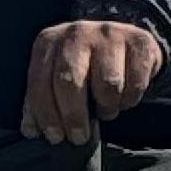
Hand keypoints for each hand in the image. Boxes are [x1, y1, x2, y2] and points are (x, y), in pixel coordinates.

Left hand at [21, 19, 165, 143]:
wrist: (122, 41)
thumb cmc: (83, 67)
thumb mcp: (56, 78)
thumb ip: (42, 101)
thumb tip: (31, 131)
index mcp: (49, 42)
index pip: (41, 83)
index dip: (46, 114)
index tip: (55, 137)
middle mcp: (77, 33)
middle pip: (70, 82)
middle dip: (73, 116)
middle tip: (79, 137)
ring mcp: (110, 34)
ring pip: (108, 84)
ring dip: (107, 107)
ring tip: (105, 110)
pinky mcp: (139, 41)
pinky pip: (136, 82)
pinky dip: (129, 99)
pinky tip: (123, 99)